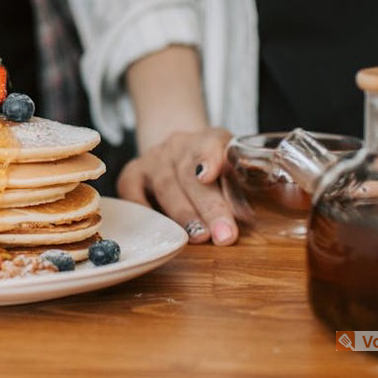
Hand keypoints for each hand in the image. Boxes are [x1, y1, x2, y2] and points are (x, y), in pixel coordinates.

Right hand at [117, 128, 237, 244]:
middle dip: (208, 206)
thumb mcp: (230, 169)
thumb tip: (246, 217)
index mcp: (208, 139)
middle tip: (224, 235)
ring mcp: (154, 158)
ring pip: (166, 185)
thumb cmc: (210, 168)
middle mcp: (178, 145)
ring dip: (183, 214)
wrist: (177, 153)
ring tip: (199, 237)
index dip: (209, 158)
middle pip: (190, 173)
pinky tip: (158, 229)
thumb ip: (237, 187)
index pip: (210, 143)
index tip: (208, 176)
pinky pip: (132, 191)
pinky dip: (143, 210)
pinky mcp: (133, 172)